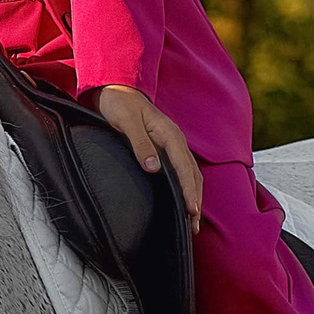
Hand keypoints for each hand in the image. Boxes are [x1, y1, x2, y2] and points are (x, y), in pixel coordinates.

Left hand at [98, 84, 204, 229]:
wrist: (117, 88)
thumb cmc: (119, 104)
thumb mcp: (126, 122)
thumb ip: (140, 144)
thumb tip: (153, 168)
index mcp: (168, 134)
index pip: (183, 167)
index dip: (188, 190)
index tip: (192, 210)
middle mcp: (175, 139)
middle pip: (192, 173)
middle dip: (196, 199)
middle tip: (195, 226)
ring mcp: (173, 143)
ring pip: (190, 173)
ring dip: (194, 195)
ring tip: (193, 220)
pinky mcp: (167, 146)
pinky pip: (183, 169)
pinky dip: (187, 186)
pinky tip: (184, 200)